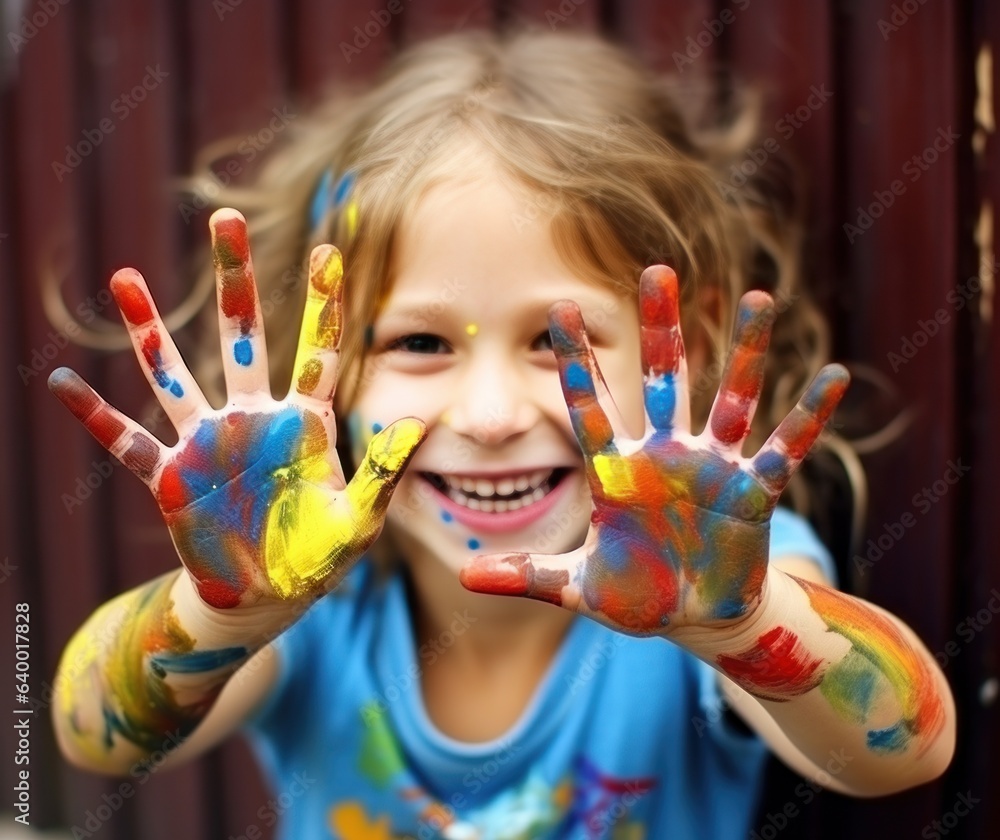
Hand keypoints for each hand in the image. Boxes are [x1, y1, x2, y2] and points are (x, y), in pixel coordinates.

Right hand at [50, 209, 424, 609]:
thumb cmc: (320, 556)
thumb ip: (383, 474)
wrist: (268, 595)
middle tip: (224, 218)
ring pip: (176, 374)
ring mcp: (209, 442)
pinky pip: (127, 441)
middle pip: (243, 336)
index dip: (323, 303)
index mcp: (306, 423)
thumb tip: (416, 424)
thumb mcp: (359, 520)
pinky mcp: (172, 476)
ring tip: (125, 277)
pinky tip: (60, 384)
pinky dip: (94, 417)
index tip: (331, 247)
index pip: (317, 351)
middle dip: (235, 279)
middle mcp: (255, 417)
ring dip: (150, 330)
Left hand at [460, 266, 847, 635]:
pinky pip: (782, 449)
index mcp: (618, 473)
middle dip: (661, 329)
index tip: (556, 310)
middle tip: (657, 271)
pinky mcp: (752, 494)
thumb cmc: (637, 595)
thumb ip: (527, 577)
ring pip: (728, 399)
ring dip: (743, 353)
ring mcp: (710, 470)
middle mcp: (664, 457)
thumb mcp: (578, 589)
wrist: (696, 617)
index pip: (590, 407)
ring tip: (758, 297)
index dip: (576, 362)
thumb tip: (463, 581)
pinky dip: (806, 418)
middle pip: (663, 381)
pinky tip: (832, 377)